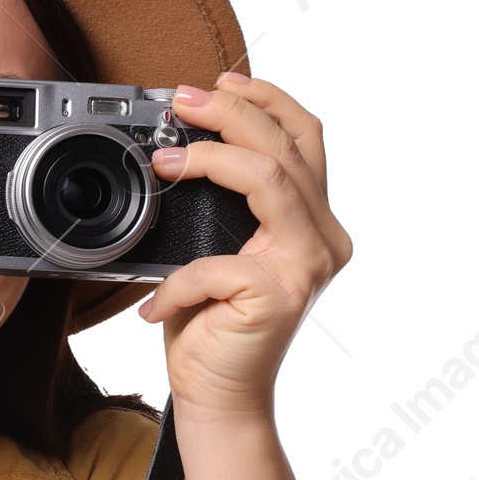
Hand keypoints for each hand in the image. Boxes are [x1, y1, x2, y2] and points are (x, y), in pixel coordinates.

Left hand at [139, 73, 352, 422]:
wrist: (218, 398)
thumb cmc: (213, 326)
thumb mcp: (218, 250)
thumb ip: (223, 205)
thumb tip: (181, 149)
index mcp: (313, 223)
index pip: (305, 140)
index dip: (268, 100)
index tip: (221, 80)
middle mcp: (323, 240)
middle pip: (288, 149)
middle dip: (232, 112)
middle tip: (181, 100)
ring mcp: (307, 267)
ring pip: (270, 180)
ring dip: (211, 160)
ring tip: (163, 161)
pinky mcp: (279, 297)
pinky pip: (217, 263)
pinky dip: (177, 280)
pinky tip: (155, 303)